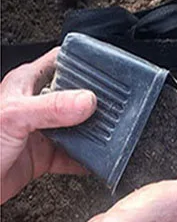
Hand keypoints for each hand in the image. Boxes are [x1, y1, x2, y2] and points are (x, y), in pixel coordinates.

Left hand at [0, 49, 96, 203]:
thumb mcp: (14, 117)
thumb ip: (52, 107)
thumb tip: (87, 100)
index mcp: (25, 84)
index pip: (61, 61)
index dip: (84, 61)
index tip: (109, 68)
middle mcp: (36, 105)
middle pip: (76, 96)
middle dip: (97, 101)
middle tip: (116, 107)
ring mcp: (41, 130)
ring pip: (78, 127)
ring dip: (94, 132)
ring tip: (111, 133)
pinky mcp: (43, 155)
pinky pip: (74, 156)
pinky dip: (88, 160)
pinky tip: (97, 161)